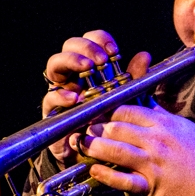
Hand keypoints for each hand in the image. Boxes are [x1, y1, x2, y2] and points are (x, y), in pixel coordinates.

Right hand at [42, 30, 150, 167]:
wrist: (96, 155)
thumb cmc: (110, 122)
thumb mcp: (126, 98)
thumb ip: (133, 78)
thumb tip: (144, 55)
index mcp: (90, 67)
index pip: (90, 41)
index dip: (99, 40)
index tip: (114, 51)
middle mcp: (73, 74)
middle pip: (69, 46)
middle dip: (84, 47)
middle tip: (100, 60)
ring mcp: (60, 90)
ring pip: (55, 65)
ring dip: (70, 61)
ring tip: (87, 67)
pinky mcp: (52, 111)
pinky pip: (50, 98)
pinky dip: (61, 96)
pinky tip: (75, 98)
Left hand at [76, 104, 194, 195]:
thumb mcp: (182, 127)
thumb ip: (159, 113)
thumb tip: (143, 97)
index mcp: (163, 124)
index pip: (126, 109)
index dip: (106, 111)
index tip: (96, 114)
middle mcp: (156, 141)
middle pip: (116, 128)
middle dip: (95, 128)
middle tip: (83, 129)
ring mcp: (152, 164)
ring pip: (115, 150)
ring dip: (93, 147)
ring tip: (81, 145)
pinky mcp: (150, 187)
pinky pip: (123, 180)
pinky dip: (106, 175)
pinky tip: (94, 170)